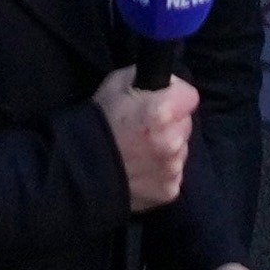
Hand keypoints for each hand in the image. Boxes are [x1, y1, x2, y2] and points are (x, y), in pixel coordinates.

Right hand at [94, 66, 198, 212]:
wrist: (78, 169)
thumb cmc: (98, 121)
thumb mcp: (118, 83)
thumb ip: (149, 79)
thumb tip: (166, 84)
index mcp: (162, 112)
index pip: (190, 96)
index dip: (175, 96)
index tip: (163, 100)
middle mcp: (172, 141)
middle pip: (186, 124)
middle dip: (172, 123)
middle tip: (147, 128)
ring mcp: (172, 168)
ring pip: (181, 150)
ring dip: (167, 148)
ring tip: (140, 150)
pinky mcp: (169, 190)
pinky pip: (173, 174)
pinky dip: (161, 171)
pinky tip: (141, 169)